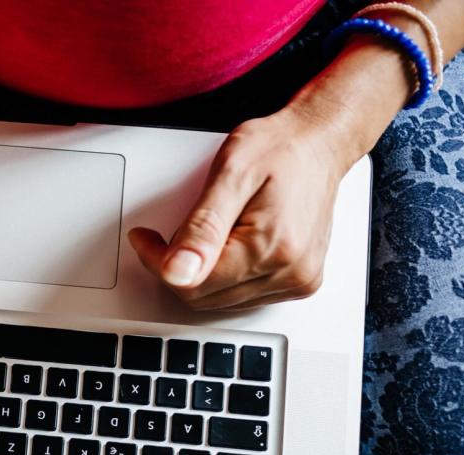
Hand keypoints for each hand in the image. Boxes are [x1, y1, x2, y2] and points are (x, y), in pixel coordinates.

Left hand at [128, 103, 351, 310]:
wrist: (318, 143)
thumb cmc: (278, 149)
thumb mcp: (229, 174)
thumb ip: (201, 228)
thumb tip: (176, 272)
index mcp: (271, 247)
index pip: (191, 283)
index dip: (158, 262)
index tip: (145, 239)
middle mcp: (290, 272)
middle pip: (203, 297)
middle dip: (178, 268)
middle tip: (176, 231)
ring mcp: (297, 280)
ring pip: (220, 301)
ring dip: (202, 273)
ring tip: (211, 232)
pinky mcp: (299, 282)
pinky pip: (244, 297)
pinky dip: (225, 276)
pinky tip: (230, 246)